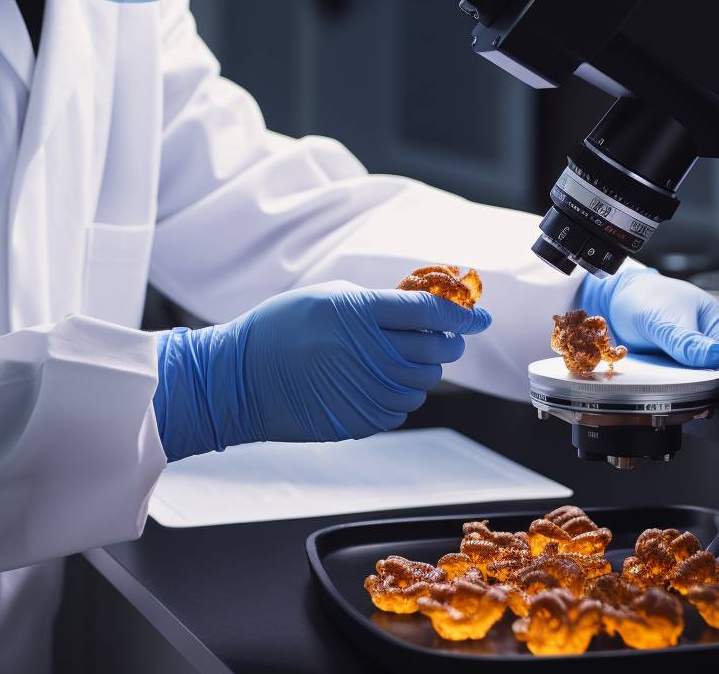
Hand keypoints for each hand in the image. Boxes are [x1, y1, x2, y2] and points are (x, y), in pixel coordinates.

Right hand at [152, 281, 491, 460]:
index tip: (479, 316)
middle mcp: (370, 352)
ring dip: (423, 370)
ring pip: (424, 382)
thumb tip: (422, 309)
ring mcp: (367, 390)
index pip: (430, 311)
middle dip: (448, 340)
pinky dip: (400, 396)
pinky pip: (402, 409)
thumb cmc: (279, 329)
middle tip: (443, 336)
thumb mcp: (328, 297)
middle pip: (437, 348)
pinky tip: (378, 385)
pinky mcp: (360, 420)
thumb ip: (377, 302)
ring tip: (399, 360)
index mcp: (361, 313)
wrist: (238, 379)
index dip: (463, 314)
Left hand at [578, 268, 718, 374]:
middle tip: (691, 388)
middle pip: (717, 369)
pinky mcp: (671, 367)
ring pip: (697, 378)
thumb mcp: (662, 319)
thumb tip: (716, 356)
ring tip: (675, 388)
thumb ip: (685, 340)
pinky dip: (673, 386)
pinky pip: (678, 382)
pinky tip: (665, 388)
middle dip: (706, 381)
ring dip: (688, 386)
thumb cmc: (642, 299)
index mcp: (713, 321)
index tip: (712, 379)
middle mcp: (705, 339)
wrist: (611, 301)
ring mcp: (688, 355)